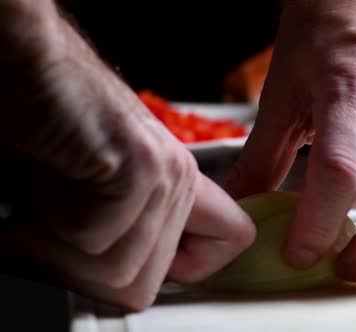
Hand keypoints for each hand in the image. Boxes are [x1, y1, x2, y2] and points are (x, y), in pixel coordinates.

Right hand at [0, 1, 253, 309]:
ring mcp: (165, 174)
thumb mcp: (94, 197)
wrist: (28, 67)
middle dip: (90, 270)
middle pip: (148, 284)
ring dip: (67, 244)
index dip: (184, 267)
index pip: (233, 240)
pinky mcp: (138, 169)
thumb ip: (125, 238)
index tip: (132, 251)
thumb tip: (127, 286)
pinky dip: (56, 220)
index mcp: (181, 184)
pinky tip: (58, 176)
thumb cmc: (53, 129)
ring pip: (121, 272)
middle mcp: (181, 179)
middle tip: (66, 223)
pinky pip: (95, 241)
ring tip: (62, 193)